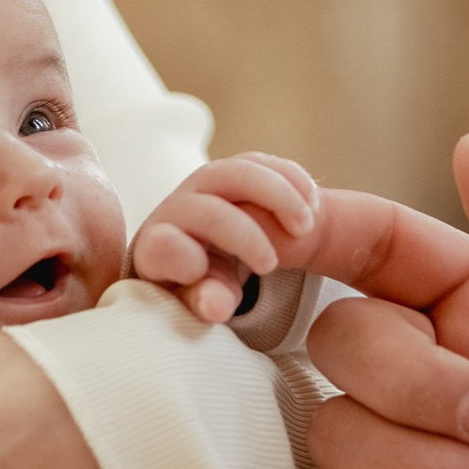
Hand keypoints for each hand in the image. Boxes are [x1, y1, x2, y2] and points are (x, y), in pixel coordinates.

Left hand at [132, 152, 324, 322]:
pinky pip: (262, 163)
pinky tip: (311, 205)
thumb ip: (207, 305)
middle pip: (209, 209)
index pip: (161, 246)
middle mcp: (177, 208)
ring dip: (279, 196)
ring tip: (305, 227)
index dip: (183, 257)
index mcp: (157, 248)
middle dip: (245, 236)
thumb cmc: (200, 288)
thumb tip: (215, 305)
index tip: (207, 275)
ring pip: (239, 172)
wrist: (207, 257)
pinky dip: (291, 179)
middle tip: (269, 265)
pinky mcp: (233, 170)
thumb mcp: (203, 304)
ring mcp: (205, 183)